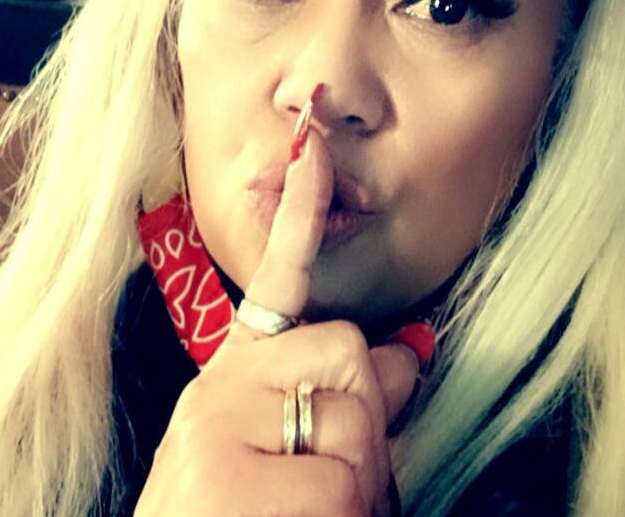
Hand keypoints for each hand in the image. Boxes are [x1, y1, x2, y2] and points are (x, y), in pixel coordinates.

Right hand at [134, 127, 418, 515]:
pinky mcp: (225, 477)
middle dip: (362, 412)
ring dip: (358, 474)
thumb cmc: (240, 514)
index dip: (301, 209)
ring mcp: (218, 428)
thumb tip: (406, 355)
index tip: (315, 144)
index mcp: (235, 375)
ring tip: (302, 508)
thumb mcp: (289, 448)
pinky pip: (344, 480)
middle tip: (324, 470)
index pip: (277, 279)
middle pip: (347, 348)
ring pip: (357, 415)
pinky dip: (346, 514)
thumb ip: (340, 394)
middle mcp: (218, 387)